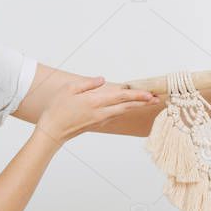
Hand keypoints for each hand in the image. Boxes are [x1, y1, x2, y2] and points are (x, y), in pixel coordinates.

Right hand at [35, 76, 157, 143]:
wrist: (52, 131)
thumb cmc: (57, 109)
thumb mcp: (69, 89)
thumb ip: (88, 83)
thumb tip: (102, 80)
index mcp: (95, 102)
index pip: (121, 97)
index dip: (137, 95)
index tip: (150, 94)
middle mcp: (101, 112)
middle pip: (127, 106)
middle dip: (143, 103)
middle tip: (157, 99)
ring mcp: (100, 119)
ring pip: (122, 112)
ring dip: (136, 106)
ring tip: (148, 102)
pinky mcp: (97, 123)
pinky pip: (114, 115)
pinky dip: (124, 110)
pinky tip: (129, 107)